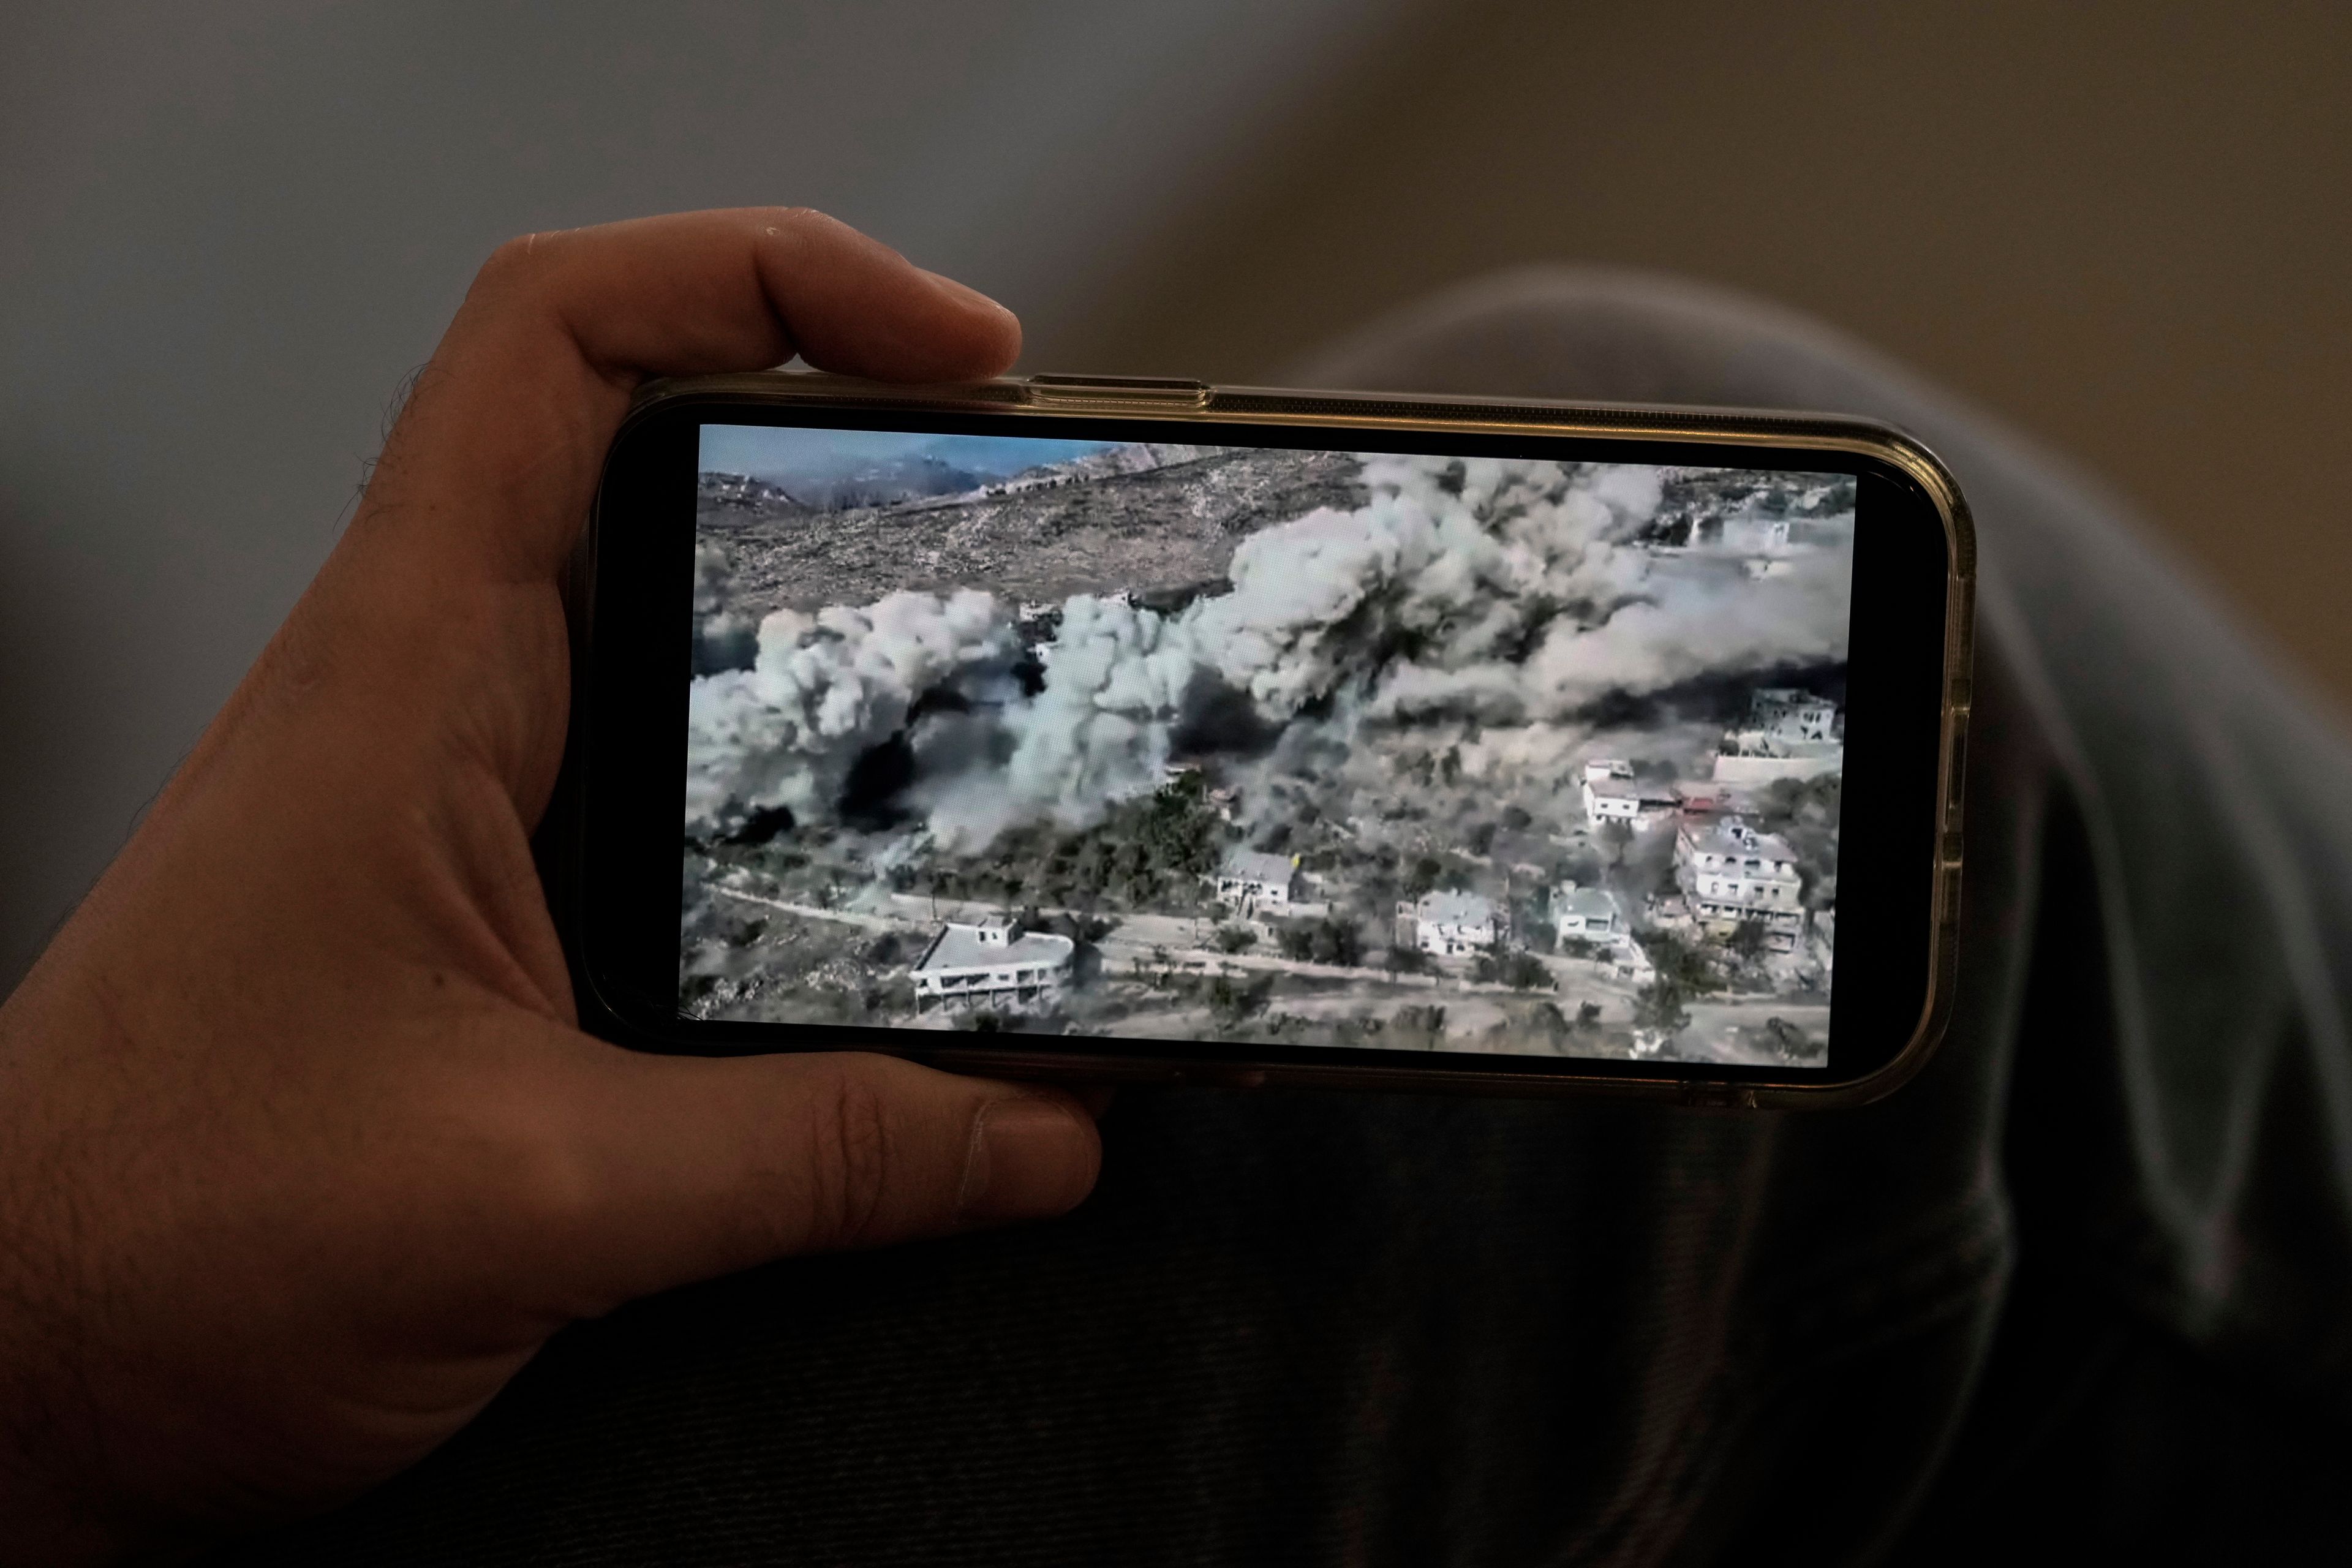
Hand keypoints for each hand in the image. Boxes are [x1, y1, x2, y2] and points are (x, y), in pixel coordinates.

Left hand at [0, 209, 1101, 1561]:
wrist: (22, 1354)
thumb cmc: (166, 1239)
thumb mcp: (536, 1203)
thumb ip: (814, 1161)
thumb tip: (1037, 1128)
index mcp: (410, 678)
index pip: (557, 342)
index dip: (766, 279)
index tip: (949, 347)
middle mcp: (433, 688)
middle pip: (642, 427)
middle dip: (839, 412)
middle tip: (1010, 471)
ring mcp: (460, 774)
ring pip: (661, 587)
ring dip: (821, 577)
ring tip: (991, 619)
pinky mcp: (488, 871)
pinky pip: (661, 739)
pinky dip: (788, 737)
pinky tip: (885, 819)